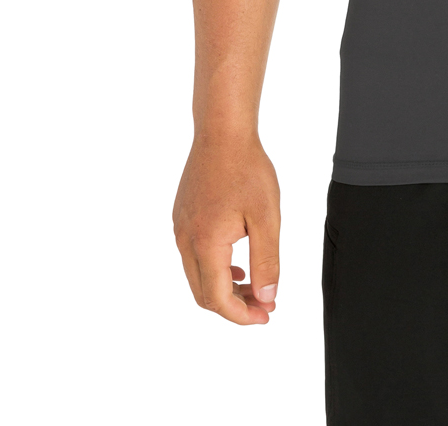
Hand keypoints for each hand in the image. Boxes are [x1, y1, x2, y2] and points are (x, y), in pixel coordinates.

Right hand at [173, 133, 280, 323]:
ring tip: (253, 285)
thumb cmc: (248, 169)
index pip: (218, 299)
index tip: (266, 315)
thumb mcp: (267, 217)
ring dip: (223, 287)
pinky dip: (213, 268)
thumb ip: (266, 261)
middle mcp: (186, 241)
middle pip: (203, 294)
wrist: (222, 132)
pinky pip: (193, 256)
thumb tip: (267, 297)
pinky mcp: (181, 217)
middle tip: (264, 305)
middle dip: (234, 306)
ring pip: (197, 276)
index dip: (241, 315)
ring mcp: (180, 228)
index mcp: (206, 244)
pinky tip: (235, 262)